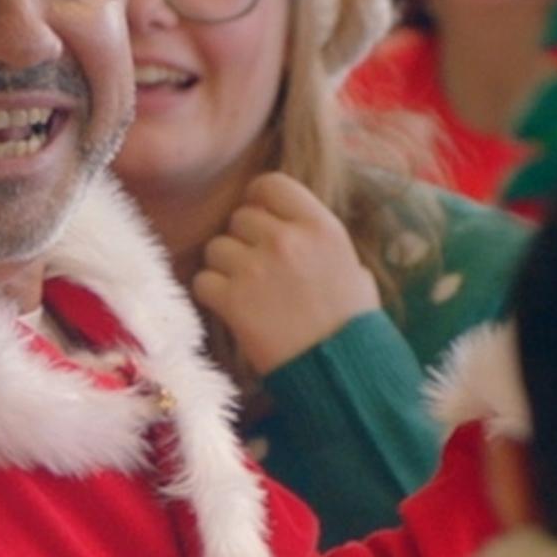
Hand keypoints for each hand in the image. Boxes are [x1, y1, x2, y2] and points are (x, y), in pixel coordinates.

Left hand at [191, 172, 381, 375]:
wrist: (343, 373)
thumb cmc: (353, 325)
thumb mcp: (352, 267)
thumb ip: (322, 241)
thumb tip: (301, 229)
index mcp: (320, 226)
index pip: (270, 184)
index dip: (260, 200)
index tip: (262, 220)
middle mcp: (287, 239)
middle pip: (240, 217)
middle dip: (244, 240)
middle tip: (258, 269)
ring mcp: (256, 269)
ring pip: (216, 248)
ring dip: (225, 268)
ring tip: (247, 292)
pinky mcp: (233, 300)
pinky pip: (202, 281)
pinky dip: (211, 295)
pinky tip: (231, 309)